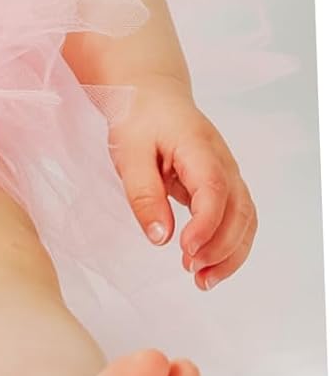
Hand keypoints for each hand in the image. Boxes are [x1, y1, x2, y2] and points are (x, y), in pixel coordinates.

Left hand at [108, 82, 256, 289]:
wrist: (153, 95)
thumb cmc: (138, 120)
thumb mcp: (129, 154)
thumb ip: (144, 194)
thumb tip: (160, 238)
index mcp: (199, 148)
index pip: (214, 189)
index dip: (206, 224)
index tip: (185, 250)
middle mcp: (224, 163)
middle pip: (240, 211)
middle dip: (221, 248)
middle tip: (192, 273)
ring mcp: (229, 174)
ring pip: (246, 220)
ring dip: (230, 254)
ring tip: (202, 280)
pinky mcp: (224, 186)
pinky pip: (237, 219)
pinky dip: (228, 245)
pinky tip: (207, 265)